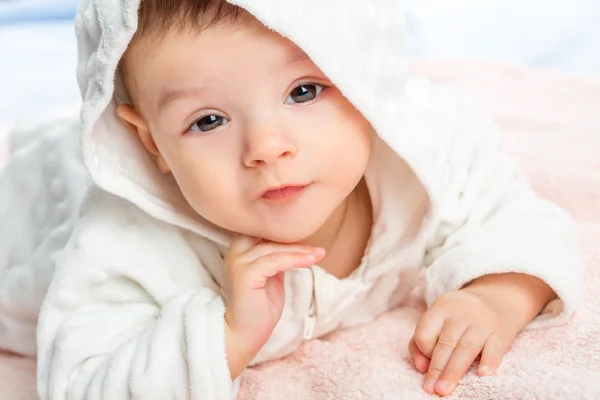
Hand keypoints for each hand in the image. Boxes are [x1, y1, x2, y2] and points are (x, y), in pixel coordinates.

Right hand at [222, 234, 324, 378]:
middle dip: (293, 238)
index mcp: (240, 253)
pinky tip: (310, 261)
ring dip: (299, 250)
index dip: (284, 233)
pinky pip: (275, 261)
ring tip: (318, 254)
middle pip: (266, 235)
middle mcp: (235, 254)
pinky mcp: (245, 275)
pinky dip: (295, 259)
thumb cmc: (256, 311)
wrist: (242, 336)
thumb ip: (276, 261)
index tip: (308, 239)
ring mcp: (238, 263)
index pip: (262, 232)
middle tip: (316, 248)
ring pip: (273, 247)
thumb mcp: (270, 279)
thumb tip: (295, 247)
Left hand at [408, 289, 518, 396]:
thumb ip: (421, 341)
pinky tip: (482, 374)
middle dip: (437, 369)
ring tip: (445, 389)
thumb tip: (421, 367)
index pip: (425, 331)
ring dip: (454, 371)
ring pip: (466, 348)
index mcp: (441, 308)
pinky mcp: (502, 332)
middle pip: (446, 343)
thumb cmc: (458, 316)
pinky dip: (489, 361)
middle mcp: (461, 314)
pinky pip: (495, 348)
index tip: (426, 363)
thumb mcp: (437, 319)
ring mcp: (483, 322)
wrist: (497, 299)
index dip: (423, 350)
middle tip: (431, 389)